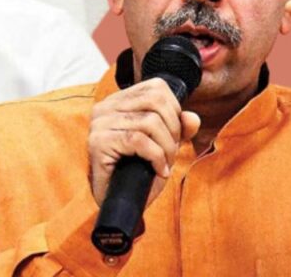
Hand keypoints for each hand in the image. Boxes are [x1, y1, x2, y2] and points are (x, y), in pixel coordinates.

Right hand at [88, 78, 199, 206]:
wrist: (118, 202)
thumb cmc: (136, 172)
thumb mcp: (163, 146)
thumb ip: (178, 129)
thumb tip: (192, 118)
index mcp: (118, 101)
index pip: (156, 87)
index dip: (174, 109)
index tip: (173, 134)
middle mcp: (105, 107)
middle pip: (155, 101)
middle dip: (172, 129)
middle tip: (170, 153)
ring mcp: (99, 124)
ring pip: (149, 122)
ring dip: (166, 148)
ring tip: (163, 164)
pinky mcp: (98, 142)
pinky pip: (138, 141)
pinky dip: (156, 157)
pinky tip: (157, 170)